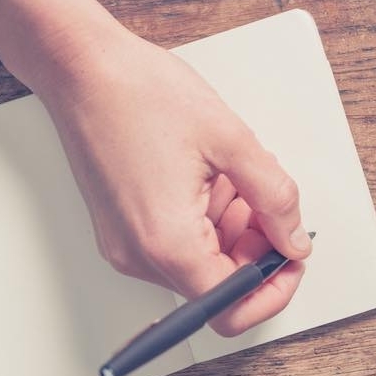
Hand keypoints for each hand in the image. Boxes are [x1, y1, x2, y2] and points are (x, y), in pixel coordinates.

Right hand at [34, 27, 313, 336]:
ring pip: (198, 263)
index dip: (273, 284)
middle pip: (215, 285)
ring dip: (230, 229)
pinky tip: (207, 176)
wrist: (81, 69)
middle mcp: (139, 255)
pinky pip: (174, 244)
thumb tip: (294, 239)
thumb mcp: (231, 140)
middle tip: (266, 198)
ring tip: (232, 174)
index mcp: (168, 242)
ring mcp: (125, 245)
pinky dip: (203, 220)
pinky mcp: (119, 229)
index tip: (291, 254)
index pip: (232, 306)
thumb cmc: (138, 93)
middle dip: (254, 247)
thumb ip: (275, 198)